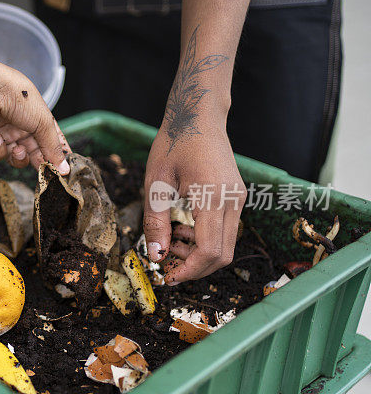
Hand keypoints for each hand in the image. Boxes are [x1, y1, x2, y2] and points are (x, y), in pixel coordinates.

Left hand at [0, 62, 69, 172]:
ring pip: (15, 159)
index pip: (51, 141)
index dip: (57, 155)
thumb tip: (64, 168)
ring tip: (17, 149)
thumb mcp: (43, 122)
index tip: (63, 169)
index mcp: (38, 119)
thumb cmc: (18, 97)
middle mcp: (21, 128)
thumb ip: (53, 147)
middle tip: (43, 170)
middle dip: (39, 162)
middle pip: (34, 154)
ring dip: (18, 157)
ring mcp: (4, 135)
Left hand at [142, 112, 245, 284]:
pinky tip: (182, 228)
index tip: (167, 276)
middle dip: (194, 267)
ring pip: (227, 245)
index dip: (189, 270)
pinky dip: (205, 239)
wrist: (198, 116)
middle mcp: (233, 201)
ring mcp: (238, 200)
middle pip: (223, 255)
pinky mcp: (236, 198)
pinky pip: (226, 230)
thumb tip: (156, 255)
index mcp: (213, 197)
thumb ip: (156, 221)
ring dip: (199, 254)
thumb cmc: (174, 144)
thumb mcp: (155, 182)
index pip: (209, 251)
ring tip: (171, 240)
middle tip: (166, 263)